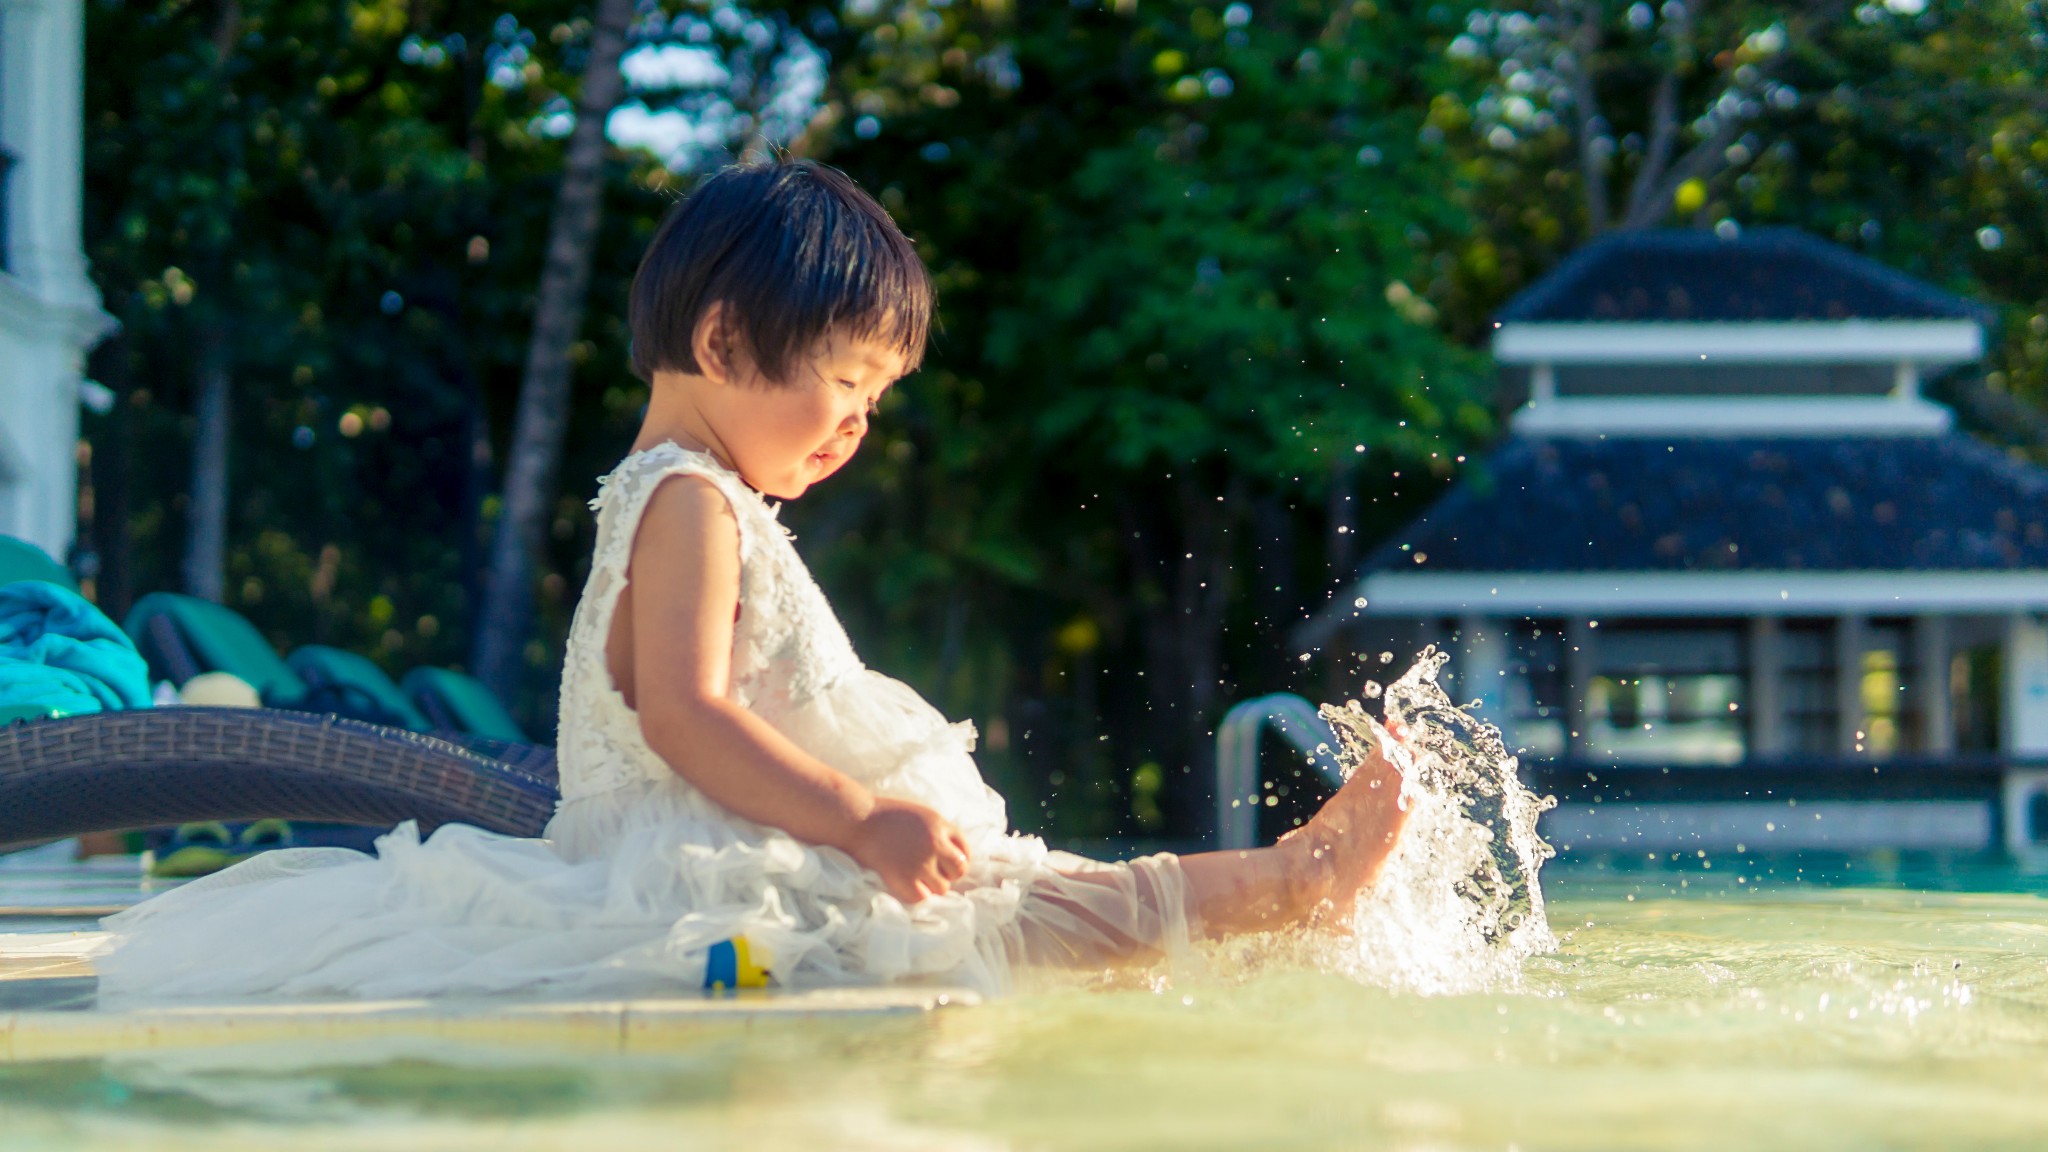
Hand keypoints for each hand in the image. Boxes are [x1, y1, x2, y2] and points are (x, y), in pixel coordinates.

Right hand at [846, 797, 969, 903]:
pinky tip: (906, 884)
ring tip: (916, 878)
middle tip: (933, 873)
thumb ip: (938, 832)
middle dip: (948, 873)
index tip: (947, 864)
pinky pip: (922, 897)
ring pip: (942, 888)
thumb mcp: (919, 815)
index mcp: (939, 825)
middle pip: (959, 870)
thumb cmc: (884, 816)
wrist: (856, 820)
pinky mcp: (904, 878)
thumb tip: (952, 855)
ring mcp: (920, 862)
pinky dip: (916, 894)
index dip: (957, 859)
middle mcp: (935, 843)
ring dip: (931, 885)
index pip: (964, 850)